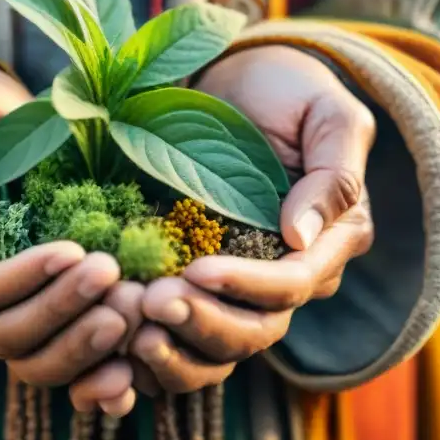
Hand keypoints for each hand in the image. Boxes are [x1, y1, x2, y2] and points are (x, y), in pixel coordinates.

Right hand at [0, 58, 130, 408]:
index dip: (15, 281)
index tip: (72, 252)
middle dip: (59, 310)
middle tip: (115, 278)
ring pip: (31, 353)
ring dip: (83, 344)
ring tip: (133, 311)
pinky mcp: (32, 302)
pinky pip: (56, 350)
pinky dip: (90, 368)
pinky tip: (128, 372)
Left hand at [126, 45, 376, 392]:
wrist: (234, 82)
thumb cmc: (287, 89)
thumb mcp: (327, 114)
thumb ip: (332, 174)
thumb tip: (303, 237)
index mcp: (329, 244)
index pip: (292, 285)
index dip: (246, 286)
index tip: (197, 271)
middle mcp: (285, 278)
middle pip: (252, 330)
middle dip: (202, 324)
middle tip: (149, 303)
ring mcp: (235, 290)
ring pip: (213, 351)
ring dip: (170, 351)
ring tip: (126, 323)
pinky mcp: (191, 289)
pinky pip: (174, 342)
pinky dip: (142, 357)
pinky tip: (107, 347)